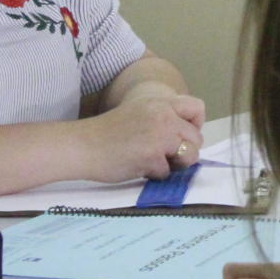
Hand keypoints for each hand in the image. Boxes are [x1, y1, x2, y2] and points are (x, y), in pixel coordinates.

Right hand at [76, 92, 204, 181]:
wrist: (81, 145)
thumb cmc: (108, 133)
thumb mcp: (141, 112)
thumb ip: (164, 119)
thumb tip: (188, 139)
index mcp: (162, 104)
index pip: (197, 108)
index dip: (196, 125)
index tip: (184, 136)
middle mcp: (164, 117)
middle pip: (196, 138)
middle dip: (185, 151)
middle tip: (166, 156)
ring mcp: (160, 136)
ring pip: (189, 155)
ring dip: (176, 164)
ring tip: (156, 162)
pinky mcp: (152, 156)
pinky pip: (167, 172)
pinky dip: (155, 174)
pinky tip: (139, 167)